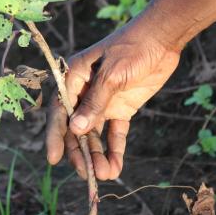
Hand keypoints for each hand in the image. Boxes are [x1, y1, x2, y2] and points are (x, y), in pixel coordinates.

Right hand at [46, 18, 180, 179]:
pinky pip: (115, 132)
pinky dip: (115, 149)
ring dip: (97, 154)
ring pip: (95, 134)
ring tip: (105, 175)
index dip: (55, 135)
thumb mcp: (111, 74)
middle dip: (80, 151)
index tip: (54, 159)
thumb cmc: (132, 48)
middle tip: (86, 174)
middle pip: (76, 127)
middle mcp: (84, 92)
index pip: (59, 110)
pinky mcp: (122, 108)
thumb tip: (76, 130)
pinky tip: (116, 167)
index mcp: (74, 78)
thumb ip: (95, 102)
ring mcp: (103, 101)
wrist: (161, 39)